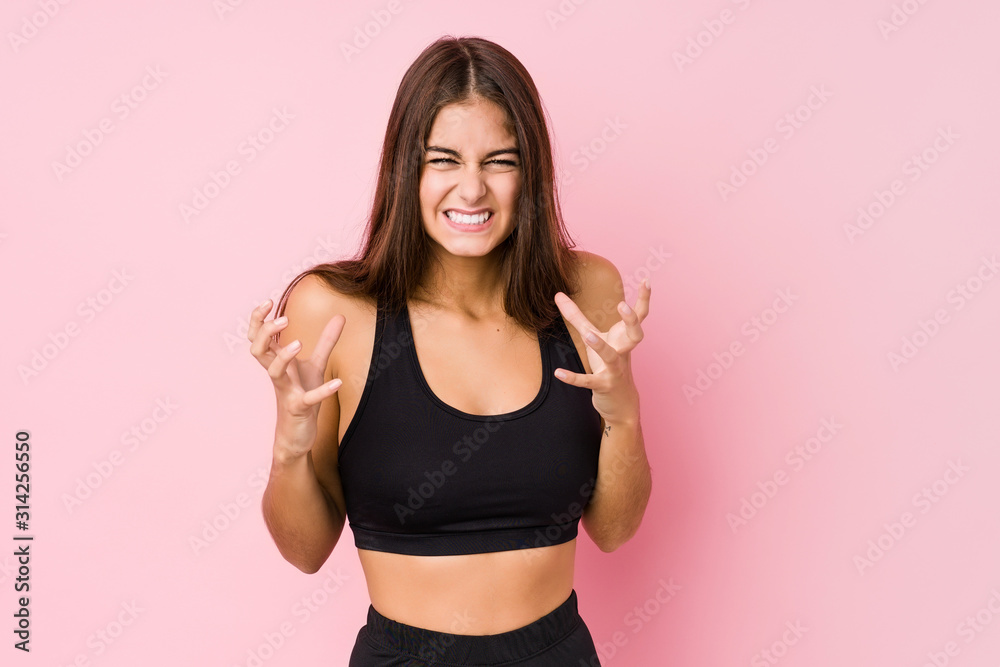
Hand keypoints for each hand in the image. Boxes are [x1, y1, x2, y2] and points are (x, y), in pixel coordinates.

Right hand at [247, 299, 344, 461]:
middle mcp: (278, 374)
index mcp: (277, 361)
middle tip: (283, 319)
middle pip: (258, 350)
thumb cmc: (302, 394)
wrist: (297, 433)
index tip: (269, 301)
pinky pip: (307, 399)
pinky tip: (338, 383)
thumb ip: (326, 341)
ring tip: (298, 343)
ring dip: (284, 357)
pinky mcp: (299, 408)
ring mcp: (286, 391)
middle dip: (266, 332)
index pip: (258, 337)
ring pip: (274, 372)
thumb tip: (340, 315)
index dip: (258, 319)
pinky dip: (322, 391)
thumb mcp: (316, 364)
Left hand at [553, 279, 650, 424]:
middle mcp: (624, 352)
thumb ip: (576, 316)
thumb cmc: (607, 364)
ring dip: (600, 346)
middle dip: (631, 321)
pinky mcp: (603, 385)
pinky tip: (559, 372)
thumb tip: (558, 295)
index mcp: (625, 339)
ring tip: (588, 335)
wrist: (621, 403)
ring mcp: (615, 370)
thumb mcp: (593, 337)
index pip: (638, 317)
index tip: (647, 281)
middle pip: (635, 335)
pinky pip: (589, 381)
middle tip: (623, 306)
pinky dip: (574, 378)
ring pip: (611, 357)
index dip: (644, 299)